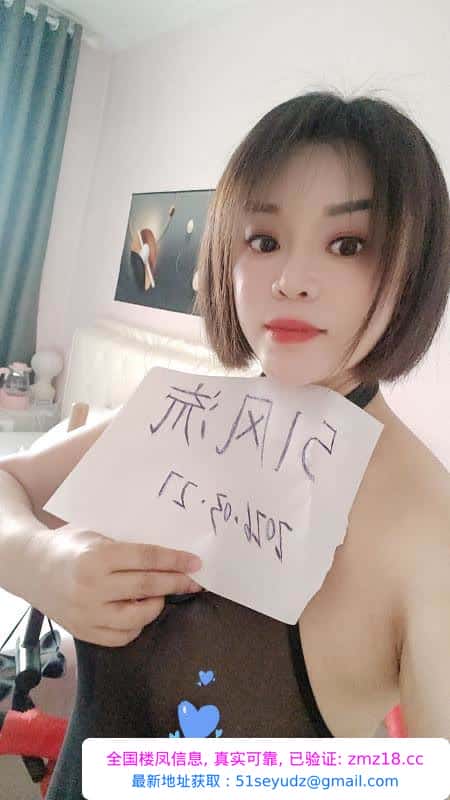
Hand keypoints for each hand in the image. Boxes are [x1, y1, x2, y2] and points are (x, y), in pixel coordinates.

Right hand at [27, 524, 202, 646]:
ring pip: (137, 617)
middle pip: (147, 586)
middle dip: (176, 583)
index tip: (195, 563)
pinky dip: (137, 625)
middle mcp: (92, 587)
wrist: (30, 567)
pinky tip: (141, 612)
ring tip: (161, 595)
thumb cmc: (68, 546)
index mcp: (97, 557)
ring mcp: (87, 613)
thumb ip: (126, 549)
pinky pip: (121, 636)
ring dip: (157, 605)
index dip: (174, 561)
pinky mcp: (83, 631)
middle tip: (193, 581)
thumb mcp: (96, 535)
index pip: (146, 559)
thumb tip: (167, 560)